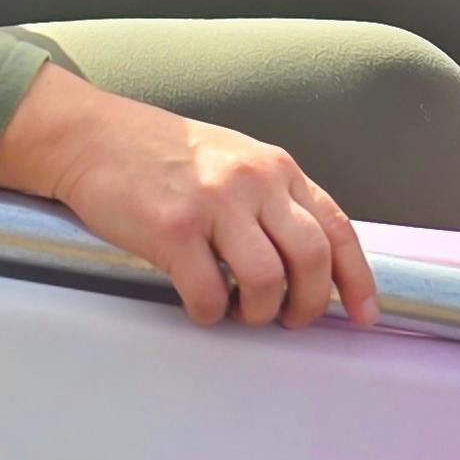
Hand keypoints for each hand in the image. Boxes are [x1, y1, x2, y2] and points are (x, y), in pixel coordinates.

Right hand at [0, 63, 377, 327]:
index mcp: (274, 167)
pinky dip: (211, 314)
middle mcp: (253, 180)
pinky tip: (200, 307)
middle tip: (290, 321)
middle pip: (312, 258)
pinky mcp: (174, 228)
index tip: (365, 314)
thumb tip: (308, 261)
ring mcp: (214, 203)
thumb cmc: (163, 154)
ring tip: (241, 312)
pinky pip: (210, 293)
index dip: (357, 278)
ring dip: (259, 313)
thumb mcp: (234, 161)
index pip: (336, 227)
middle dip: (309, 305)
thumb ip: (272, 199)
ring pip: (268, 281)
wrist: (95, 137)